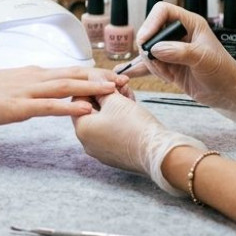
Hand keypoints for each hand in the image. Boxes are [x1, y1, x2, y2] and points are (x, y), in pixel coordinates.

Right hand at [0, 65, 124, 125]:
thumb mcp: (9, 85)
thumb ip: (29, 87)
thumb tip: (44, 91)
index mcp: (32, 74)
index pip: (69, 71)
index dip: (93, 73)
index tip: (113, 77)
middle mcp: (33, 78)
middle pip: (74, 75)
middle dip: (101, 78)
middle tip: (125, 81)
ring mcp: (26, 92)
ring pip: (66, 87)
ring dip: (92, 88)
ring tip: (114, 91)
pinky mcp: (18, 107)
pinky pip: (48, 106)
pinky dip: (69, 107)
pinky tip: (85, 109)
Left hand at [71, 92, 205, 194]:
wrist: (157, 152)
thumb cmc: (134, 125)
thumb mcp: (115, 100)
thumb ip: (100, 87)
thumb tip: (93, 79)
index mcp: (81, 128)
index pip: (79, 100)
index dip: (95, 86)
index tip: (110, 81)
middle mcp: (86, 143)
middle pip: (92, 110)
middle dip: (107, 96)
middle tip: (123, 87)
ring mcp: (100, 151)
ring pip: (103, 121)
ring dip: (114, 107)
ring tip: (130, 99)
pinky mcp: (113, 156)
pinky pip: (110, 133)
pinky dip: (118, 121)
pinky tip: (132, 113)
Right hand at [124, 2, 235, 123]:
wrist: (228, 92)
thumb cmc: (223, 71)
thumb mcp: (203, 59)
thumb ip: (180, 52)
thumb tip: (157, 49)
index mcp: (190, 24)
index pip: (163, 11)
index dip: (151, 22)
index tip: (146, 39)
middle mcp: (178, 35)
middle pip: (151, 31)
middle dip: (148, 48)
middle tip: (155, 62)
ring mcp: (172, 50)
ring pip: (148, 50)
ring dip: (151, 64)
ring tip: (166, 75)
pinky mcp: (169, 66)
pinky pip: (150, 65)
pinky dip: (140, 70)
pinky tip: (126, 73)